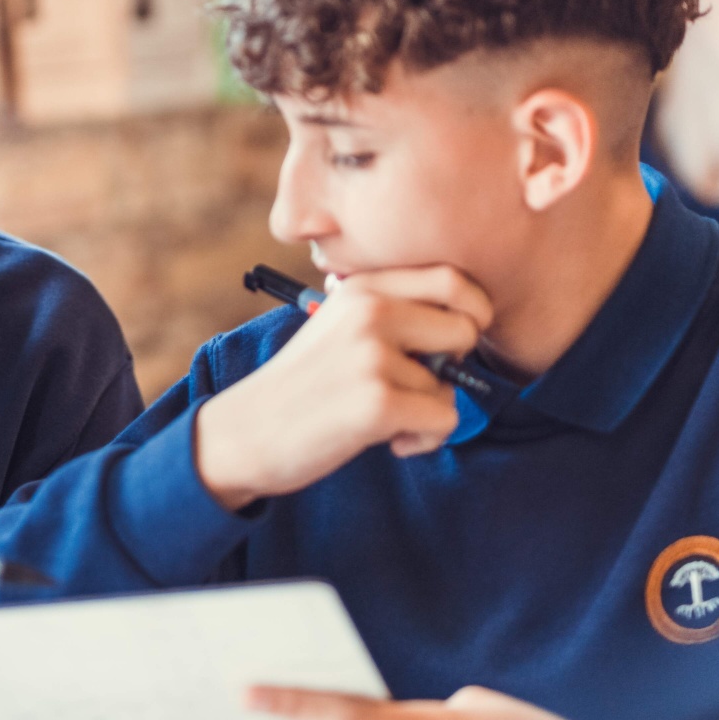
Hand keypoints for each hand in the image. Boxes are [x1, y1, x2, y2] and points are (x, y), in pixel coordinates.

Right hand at [195, 266, 492, 509]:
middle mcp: (370, 312)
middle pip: (467, 327)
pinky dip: (424, 440)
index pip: (453, 277)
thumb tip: (464, 316)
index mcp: (362, 288)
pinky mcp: (377, 403)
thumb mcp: (337, 325)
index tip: (455, 341)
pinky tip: (389, 441)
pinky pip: (443, 420)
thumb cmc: (301, 385)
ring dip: (428, 412)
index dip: (473, 310)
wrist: (245, 431)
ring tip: (384, 418)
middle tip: (422, 384)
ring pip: (452, 385)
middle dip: (457, 364)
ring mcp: (373, 357)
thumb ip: (390, 310)